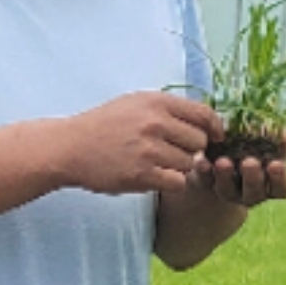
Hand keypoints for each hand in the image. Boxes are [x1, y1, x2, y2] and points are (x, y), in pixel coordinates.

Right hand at [52, 89, 225, 195]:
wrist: (70, 147)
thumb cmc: (104, 125)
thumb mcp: (135, 103)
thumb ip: (168, 109)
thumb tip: (206, 119)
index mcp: (156, 102)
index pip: (204, 114)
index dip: (215, 128)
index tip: (215, 137)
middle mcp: (155, 123)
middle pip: (200, 142)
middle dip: (192, 150)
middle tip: (173, 152)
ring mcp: (149, 149)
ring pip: (189, 164)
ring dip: (179, 167)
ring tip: (157, 163)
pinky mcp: (142, 174)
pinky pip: (177, 182)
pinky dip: (170, 182)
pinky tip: (155, 176)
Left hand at [190, 150, 285, 207]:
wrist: (224, 158)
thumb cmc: (255, 149)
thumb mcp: (269, 146)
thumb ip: (278, 141)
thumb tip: (285, 131)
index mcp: (270, 185)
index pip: (280, 188)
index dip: (279, 178)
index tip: (276, 164)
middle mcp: (250, 193)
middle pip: (254, 191)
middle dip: (252, 177)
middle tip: (249, 162)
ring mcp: (227, 192)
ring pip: (227, 189)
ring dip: (225, 175)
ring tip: (223, 161)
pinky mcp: (206, 186)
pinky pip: (204, 181)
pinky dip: (203, 170)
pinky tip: (202, 159)